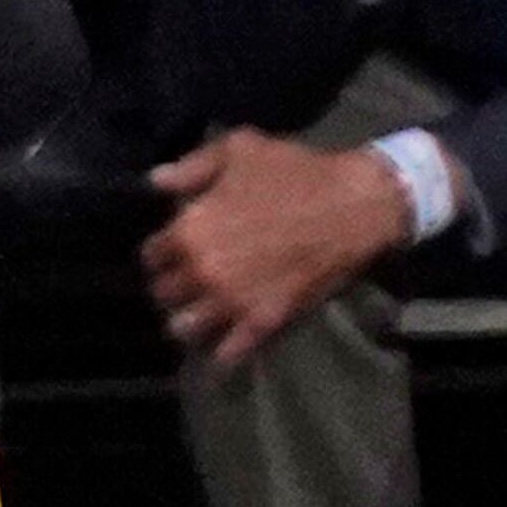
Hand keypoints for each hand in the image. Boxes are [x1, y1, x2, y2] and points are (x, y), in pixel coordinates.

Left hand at [142, 131, 418, 366]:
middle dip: (171, 288)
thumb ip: (192, 167)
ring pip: (185, 328)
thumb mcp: (239, 150)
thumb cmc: (297, 171)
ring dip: (187, 323)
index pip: (151, 257)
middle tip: (185, 285)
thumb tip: (155, 182)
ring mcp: (231, 300)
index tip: (171, 255)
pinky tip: (219, 354)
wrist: (356, 204)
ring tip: (198, 317)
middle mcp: (201, 271)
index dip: (160, 255)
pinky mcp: (264, 320)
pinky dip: (221, 356)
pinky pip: (230, 352)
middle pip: (163, 294)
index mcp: (189, 231)